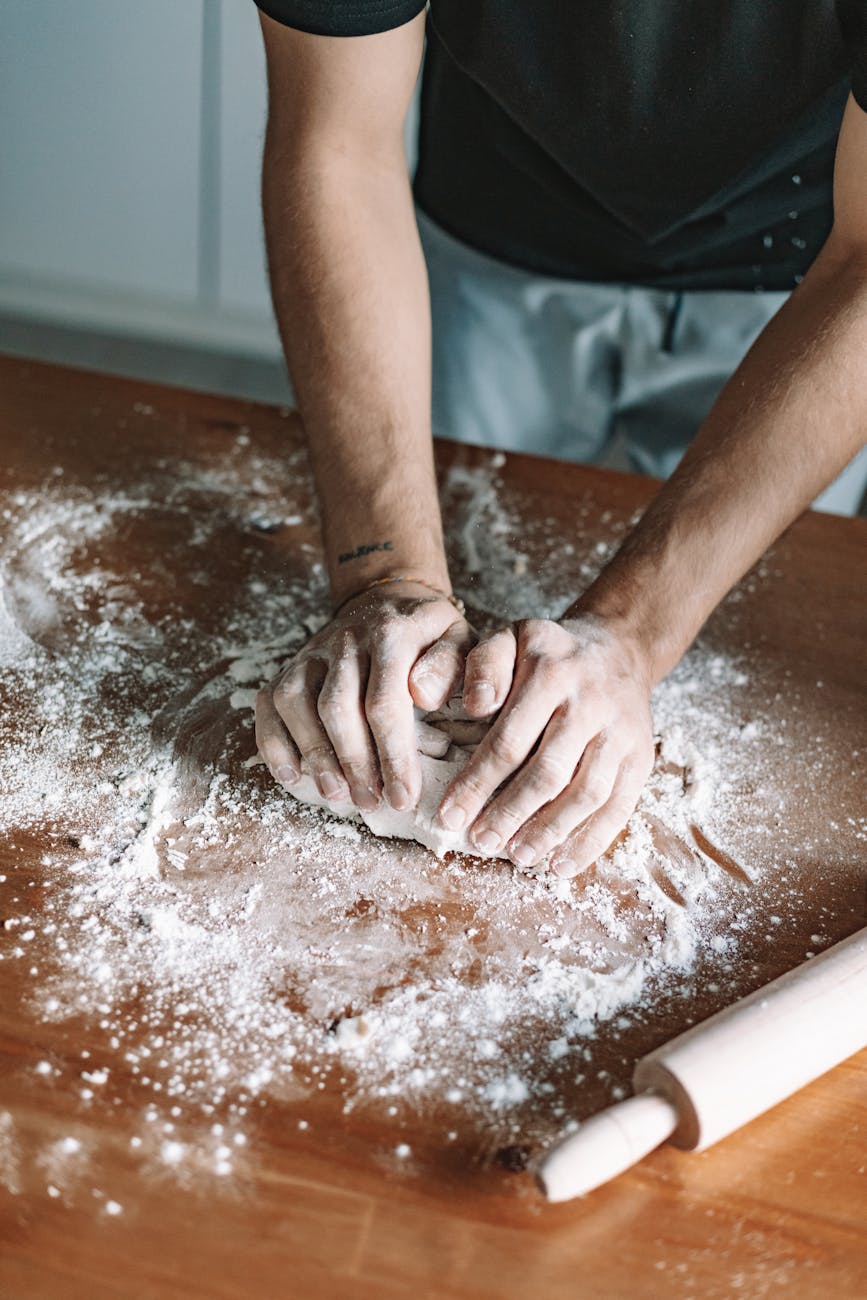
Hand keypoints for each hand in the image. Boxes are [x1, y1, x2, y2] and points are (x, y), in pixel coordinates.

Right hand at [255, 581, 473, 811]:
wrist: (389, 598)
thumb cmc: (431, 636)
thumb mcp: (460, 640)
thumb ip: (453, 667)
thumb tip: (426, 698)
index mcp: (393, 634)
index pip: (385, 703)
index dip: (392, 756)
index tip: (403, 796)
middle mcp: (346, 640)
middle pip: (337, 708)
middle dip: (353, 763)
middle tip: (370, 803)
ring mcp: (313, 652)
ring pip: (297, 703)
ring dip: (314, 755)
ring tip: (336, 794)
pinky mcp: (291, 665)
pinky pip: (269, 703)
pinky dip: (275, 742)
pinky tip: (293, 775)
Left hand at [436, 615, 654, 876]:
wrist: (619, 648)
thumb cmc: (548, 653)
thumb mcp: (509, 638)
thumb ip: (482, 666)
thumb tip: (475, 706)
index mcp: (551, 672)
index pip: (509, 739)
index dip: (477, 783)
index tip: (450, 814)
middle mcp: (591, 703)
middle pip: (548, 772)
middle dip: (510, 814)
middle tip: (481, 843)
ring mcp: (622, 732)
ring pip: (586, 793)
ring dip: (549, 832)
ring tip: (517, 857)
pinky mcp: (643, 757)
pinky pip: (619, 807)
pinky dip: (591, 842)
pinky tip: (561, 865)